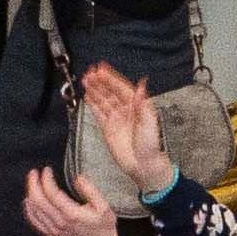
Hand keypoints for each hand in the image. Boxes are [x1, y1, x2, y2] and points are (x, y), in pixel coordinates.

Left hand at [20, 166, 132, 235]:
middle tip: (34, 172)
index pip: (52, 193)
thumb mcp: (104, 207)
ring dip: (30, 194)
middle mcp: (60, 222)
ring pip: (34, 210)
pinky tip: (28, 201)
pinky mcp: (51, 235)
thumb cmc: (103, 227)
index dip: (46, 179)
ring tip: (32, 181)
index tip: (47, 169)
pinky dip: (29, 210)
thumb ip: (91, 191)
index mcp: (72, 214)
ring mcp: (54, 230)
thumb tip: (78, 178)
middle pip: (38, 201)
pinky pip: (34, 222)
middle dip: (33, 183)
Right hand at [78, 64, 175, 197]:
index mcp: (136, 106)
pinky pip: (98, 113)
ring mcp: (116, 118)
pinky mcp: (108, 128)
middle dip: (100, 81)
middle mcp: (125, 110)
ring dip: (95, 90)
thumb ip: (143, 105)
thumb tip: (141, 86)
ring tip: (85, 80)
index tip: (102, 70)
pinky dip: (92, 104)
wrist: (143, 166)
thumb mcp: (149, 123)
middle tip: (90, 73)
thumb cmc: (151, 147)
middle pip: (110, 91)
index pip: (121, 88)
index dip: (111, 78)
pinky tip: (87, 96)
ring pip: (103, 100)